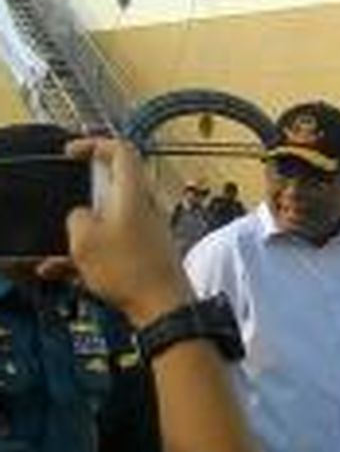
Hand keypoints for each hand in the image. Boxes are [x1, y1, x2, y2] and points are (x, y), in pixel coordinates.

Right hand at [64, 138, 191, 326]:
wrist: (163, 307)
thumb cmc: (127, 269)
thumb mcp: (84, 239)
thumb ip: (78, 217)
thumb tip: (84, 216)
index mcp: (134, 193)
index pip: (122, 150)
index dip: (95, 144)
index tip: (72, 153)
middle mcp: (148, 206)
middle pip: (116, 184)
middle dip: (86, 192)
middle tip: (68, 202)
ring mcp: (152, 228)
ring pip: (113, 218)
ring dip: (87, 230)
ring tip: (63, 253)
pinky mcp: (152, 250)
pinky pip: (119, 243)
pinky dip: (97, 253)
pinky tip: (70, 274)